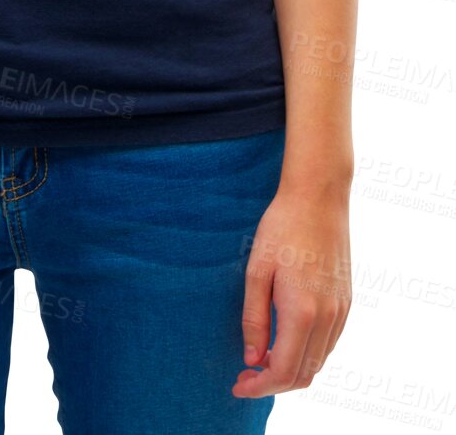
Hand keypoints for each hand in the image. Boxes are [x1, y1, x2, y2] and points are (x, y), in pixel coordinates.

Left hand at [233, 180, 351, 397]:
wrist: (318, 198)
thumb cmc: (281, 228)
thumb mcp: (257, 271)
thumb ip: (254, 319)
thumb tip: (252, 358)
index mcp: (302, 313)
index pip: (283, 371)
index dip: (259, 386)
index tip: (238, 384)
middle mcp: (327, 318)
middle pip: (303, 374)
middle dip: (273, 383)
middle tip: (245, 375)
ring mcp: (341, 312)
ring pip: (318, 362)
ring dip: (291, 370)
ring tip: (261, 359)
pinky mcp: (347, 302)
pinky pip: (329, 344)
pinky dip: (308, 354)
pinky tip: (286, 341)